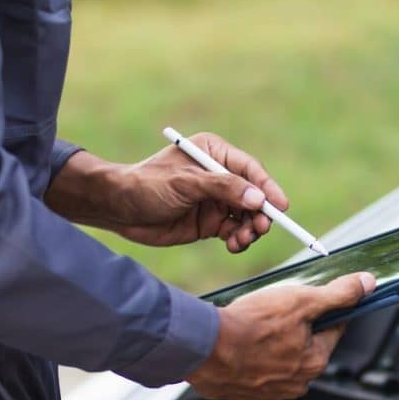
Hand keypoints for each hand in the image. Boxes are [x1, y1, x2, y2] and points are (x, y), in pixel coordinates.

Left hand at [46, 133, 287, 252]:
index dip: (268, 188)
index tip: (280, 206)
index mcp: (214, 153)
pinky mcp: (211, 222)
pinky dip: (239, 240)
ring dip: (250, 230)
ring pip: (248, 217)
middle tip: (259, 229)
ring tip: (241, 240)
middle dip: (260, 214)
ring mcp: (216, 201)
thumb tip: (258, 199)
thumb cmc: (146, 186)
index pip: (250, 170)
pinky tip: (233, 245)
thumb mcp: (185, 183)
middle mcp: (219, 176)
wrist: (118, 210)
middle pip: (254, 195)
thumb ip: (223, 188)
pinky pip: (235, 232)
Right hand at [187, 272, 375, 399]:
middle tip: (275, 312)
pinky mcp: (245, 394)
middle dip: (295, 328)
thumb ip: (338, 294)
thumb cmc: (251, 325)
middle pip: (306, 346)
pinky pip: (256, 372)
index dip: (323, 310)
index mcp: (316, 362)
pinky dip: (251, 358)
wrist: (202, 347)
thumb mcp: (302, 300)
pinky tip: (241, 343)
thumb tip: (367, 285)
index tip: (310, 300)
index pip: (333, 330)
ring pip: (280, 360)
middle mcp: (297, 384)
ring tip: (255, 327)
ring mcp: (270, 392)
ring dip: (272, 344)